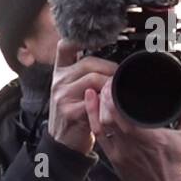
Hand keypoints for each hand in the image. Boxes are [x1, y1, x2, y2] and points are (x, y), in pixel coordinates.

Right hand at [47, 40, 117, 155]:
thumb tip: (117, 66)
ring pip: (93, 78)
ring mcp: (62, 94)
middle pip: (88, 62)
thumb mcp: (78, 90)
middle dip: (110, 69)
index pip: (65, 47)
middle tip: (121, 78)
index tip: (100, 41)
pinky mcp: (69, 110)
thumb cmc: (77, 114)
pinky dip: (107, 101)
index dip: (80, 39)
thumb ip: (89, 75)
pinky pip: (94, 99)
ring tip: (117, 93)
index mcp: (61, 72)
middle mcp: (59, 80)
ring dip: (111, 85)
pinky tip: (112, 106)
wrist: (65, 141)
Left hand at [85, 76, 180, 180]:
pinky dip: (92, 117)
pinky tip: (91, 105)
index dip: (114, 94)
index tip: (117, 81)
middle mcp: (132, 144)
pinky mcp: (113, 156)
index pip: (124, 112)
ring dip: (98, 105)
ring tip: (101, 91)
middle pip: (109, 114)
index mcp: (150, 137)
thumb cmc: (175, 163)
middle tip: (108, 82)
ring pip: (101, 123)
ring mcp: (120, 151)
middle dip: (105, 95)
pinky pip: (98, 134)